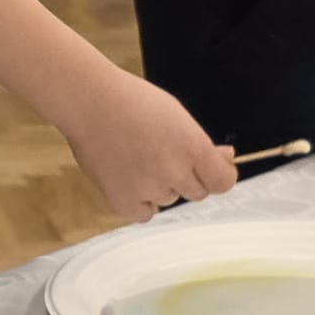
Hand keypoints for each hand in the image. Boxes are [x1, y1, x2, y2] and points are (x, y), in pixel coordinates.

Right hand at [63, 66, 236, 220]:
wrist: (89, 101)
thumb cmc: (133, 102)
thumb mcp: (177, 116)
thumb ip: (202, 145)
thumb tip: (226, 159)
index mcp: (193, 147)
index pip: (223, 183)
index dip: (219, 176)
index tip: (214, 171)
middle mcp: (174, 172)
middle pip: (196, 192)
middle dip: (186, 177)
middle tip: (162, 154)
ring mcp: (148, 189)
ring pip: (167, 199)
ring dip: (159, 186)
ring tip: (136, 156)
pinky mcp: (122, 201)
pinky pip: (145, 213)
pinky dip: (139, 201)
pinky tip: (128, 177)